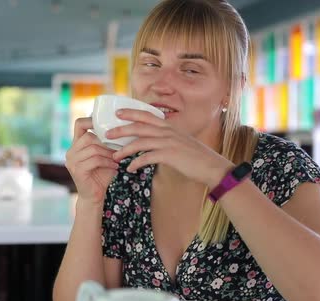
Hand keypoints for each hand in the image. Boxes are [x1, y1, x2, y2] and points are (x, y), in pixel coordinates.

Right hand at [65, 117, 118, 203]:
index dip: (91, 120)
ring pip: (93, 148)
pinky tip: (115, 167)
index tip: (107, 125)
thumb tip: (122, 131)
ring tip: (117, 159)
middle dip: (105, 143)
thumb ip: (107, 144)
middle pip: (88, 137)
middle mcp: (71, 152)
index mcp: (76, 145)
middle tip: (117, 150)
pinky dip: (107, 162)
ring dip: (108, 154)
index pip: (79, 124)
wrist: (94, 197)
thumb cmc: (101, 175)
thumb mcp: (104, 156)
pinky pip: (95, 160)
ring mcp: (72, 161)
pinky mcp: (77, 170)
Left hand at [107, 109, 232, 187]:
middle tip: (107, 133)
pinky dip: (136, 163)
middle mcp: (168, 132)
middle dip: (121, 129)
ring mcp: (168, 142)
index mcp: (169, 127)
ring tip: (114, 155)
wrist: (212, 166)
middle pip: (139, 126)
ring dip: (125, 149)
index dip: (131, 112)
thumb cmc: (196, 157)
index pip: (147, 115)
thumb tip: (154, 143)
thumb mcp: (181, 142)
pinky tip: (130, 169)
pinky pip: (147, 158)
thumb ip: (167, 139)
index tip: (117, 113)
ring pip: (140, 142)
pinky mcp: (169, 155)